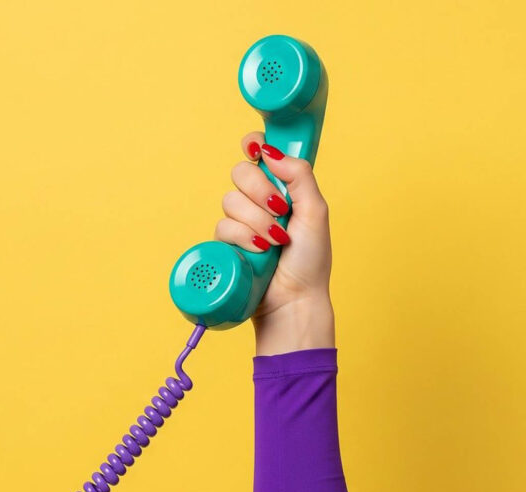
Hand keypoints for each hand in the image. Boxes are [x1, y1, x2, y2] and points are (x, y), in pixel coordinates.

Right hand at [214, 132, 334, 355]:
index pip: (259, 153)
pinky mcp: (228, 242)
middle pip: (240, 171)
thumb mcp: (315, 213)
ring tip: (274, 241)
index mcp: (282, 188)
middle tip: (279, 210)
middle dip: (260, 192)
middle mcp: (260, 201)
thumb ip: (299, 176)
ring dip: (255, 221)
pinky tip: (259, 251)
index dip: (253, 144)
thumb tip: (270, 151)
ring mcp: (242, 221)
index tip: (256, 150)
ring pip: (230, 200)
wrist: (294, 298)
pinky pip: (223, 226)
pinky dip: (243, 237)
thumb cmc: (310, 260)